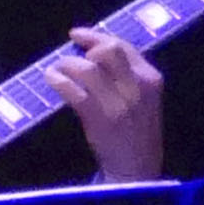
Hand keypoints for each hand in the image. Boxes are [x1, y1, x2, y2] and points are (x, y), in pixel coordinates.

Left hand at [54, 26, 167, 181]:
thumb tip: (93, 53)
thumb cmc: (137, 132)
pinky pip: (74, 91)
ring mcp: (119, 103)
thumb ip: (128, 76)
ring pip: (88, 68)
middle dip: (85, 48)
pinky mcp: (100, 118)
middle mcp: (138, 87)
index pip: (124, 46)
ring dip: (66, 64)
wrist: (137, 168)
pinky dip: (58, 81)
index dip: (96, 37)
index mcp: (151, 79)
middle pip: (108, 51)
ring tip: (56, 69)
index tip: (77, 36)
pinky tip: (52, 80)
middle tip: (70, 55)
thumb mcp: (144, 100)